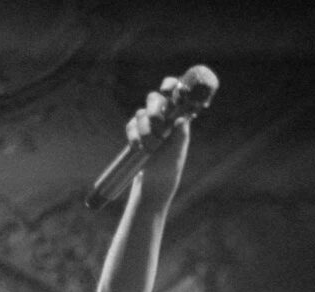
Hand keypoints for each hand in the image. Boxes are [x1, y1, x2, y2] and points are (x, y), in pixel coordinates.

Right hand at [126, 77, 190, 204]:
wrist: (154, 183)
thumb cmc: (170, 165)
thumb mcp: (178, 149)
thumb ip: (180, 131)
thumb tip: (183, 117)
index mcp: (178, 116)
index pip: (175, 93)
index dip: (171, 86)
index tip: (168, 90)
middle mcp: (164, 117)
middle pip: (154, 98)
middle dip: (154, 109)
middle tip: (157, 123)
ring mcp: (148, 124)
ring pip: (141, 113)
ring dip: (144, 129)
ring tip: (151, 147)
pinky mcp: (136, 133)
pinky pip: (130, 125)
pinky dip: (134, 136)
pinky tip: (139, 148)